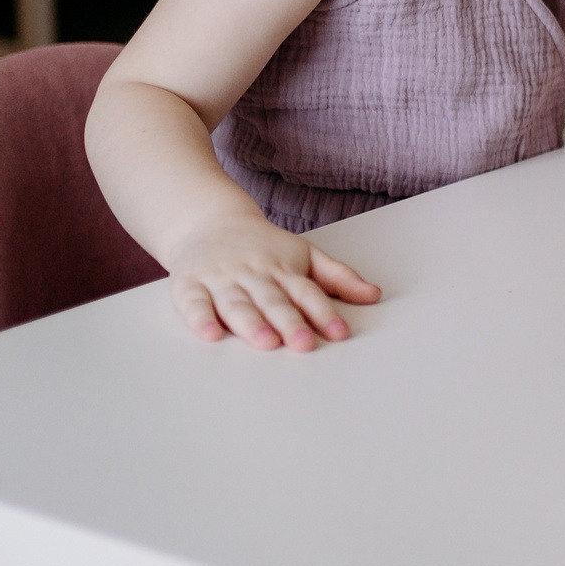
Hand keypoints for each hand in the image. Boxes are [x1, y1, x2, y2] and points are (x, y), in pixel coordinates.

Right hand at [164, 213, 381, 349]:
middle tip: (303, 344)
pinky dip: (200, 319)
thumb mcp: (304, 255)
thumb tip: (374, 295)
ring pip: (237, 303)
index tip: (339, 333)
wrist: (208, 220)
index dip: (323, 313)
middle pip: (273, 300)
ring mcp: (221, 279)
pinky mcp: (190, 285)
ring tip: (266, 342)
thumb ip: (338, 277)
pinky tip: (211, 335)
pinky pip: (194, 303)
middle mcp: (253, 274)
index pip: (307, 292)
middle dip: (289, 322)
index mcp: (283, 269)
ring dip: (251, 323)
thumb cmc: (263, 247)